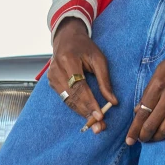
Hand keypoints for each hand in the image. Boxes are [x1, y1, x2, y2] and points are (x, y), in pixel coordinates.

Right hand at [48, 17, 117, 133]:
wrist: (67, 38)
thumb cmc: (85, 47)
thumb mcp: (99, 59)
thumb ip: (105, 81)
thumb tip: (113, 102)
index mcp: (68, 60)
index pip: (80, 87)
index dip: (90, 103)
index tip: (100, 116)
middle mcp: (56, 70)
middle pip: (72, 97)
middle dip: (86, 112)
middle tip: (99, 126)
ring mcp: (51, 77)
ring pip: (67, 100)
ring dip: (81, 113)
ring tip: (94, 124)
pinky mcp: (51, 82)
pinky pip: (64, 99)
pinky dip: (75, 107)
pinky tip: (85, 114)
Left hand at [125, 26, 164, 144]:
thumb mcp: (162, 68)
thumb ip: (149, 89)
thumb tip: (138, 109)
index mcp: (158, 83)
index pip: (142, 112)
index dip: (134, 128)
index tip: (129, 138)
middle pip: (151, 124)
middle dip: (142, 136)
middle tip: (138, 141)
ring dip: (156, 137)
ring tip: (150, 139)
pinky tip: (164, 131)